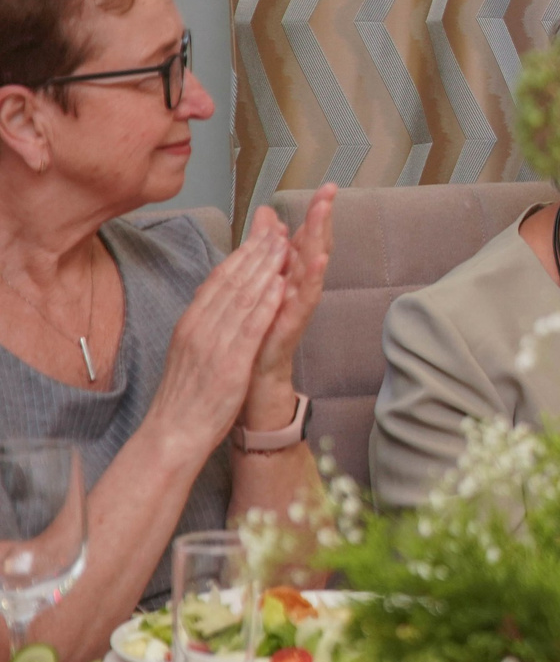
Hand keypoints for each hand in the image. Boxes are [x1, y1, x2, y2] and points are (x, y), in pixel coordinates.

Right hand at [147, 220, 293, 458]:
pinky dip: (266, 304)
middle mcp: (200, 328)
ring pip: (242, 298)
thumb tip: (215, 298)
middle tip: (277, 229)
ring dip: (265, 269)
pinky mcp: (230, 365)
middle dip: (256, 253)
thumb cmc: (185, 394)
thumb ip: (203, 322)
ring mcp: (214, 345)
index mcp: (191, 323)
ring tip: (284, 246)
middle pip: (231, 282)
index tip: (261, 233)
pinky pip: (250, 328)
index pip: (218, 280)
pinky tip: (281, 286)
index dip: (242, 254)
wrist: (173, 433)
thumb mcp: (190, 349)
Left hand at [249, 186, 335, 397]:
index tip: (327, 187)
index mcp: (287, 279)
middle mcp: (296, 290)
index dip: (315, 213)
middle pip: (313, 247)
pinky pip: (304, 300)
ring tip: (325, 213)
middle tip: (330, 191)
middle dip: (321, 219)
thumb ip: (265, 250)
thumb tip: (268, 216)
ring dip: (319, 239)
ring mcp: (295, 308)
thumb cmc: (257, 336)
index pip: (304, 239)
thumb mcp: (259, 286)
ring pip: (311, 268)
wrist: (251, 383)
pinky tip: (319, 260)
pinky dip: (313, 278)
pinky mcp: (291, 326)